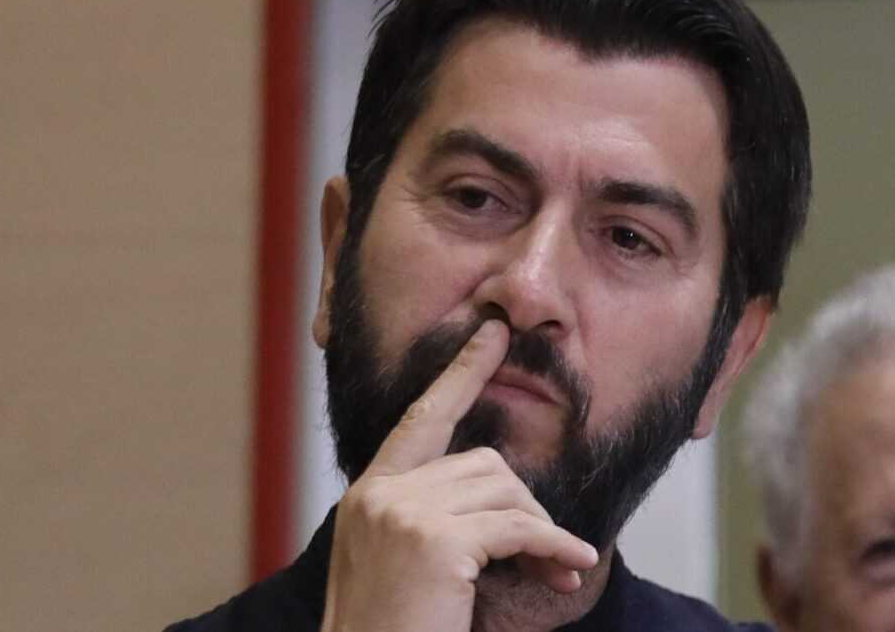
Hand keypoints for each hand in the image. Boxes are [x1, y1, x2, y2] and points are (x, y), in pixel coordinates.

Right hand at [320, 320, 598, 631]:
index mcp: (368, 496)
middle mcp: (378, 495)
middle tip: (551, 550)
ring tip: (555, 569)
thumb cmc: (392, 630)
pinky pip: (517, 528)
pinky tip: (569, 570)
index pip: (420, 419)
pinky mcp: (433, 542)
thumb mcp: (402, 565)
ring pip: (503, 491)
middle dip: (525, 505)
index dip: (459, 373)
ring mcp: (401, 514)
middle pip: (480, 462)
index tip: (491, 335)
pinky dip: (552, 547)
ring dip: (541, 530)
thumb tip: (503, 495)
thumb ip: (431, 518)